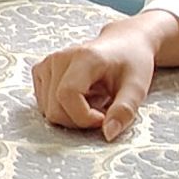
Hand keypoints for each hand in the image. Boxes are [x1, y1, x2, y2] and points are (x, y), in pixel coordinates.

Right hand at [32, 11, 178, 140]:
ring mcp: (47, 63)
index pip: (67, 95)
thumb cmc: (132, 63)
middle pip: (54, 107)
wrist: (122, 44)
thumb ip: (124, 111)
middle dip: (79, 120)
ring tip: (92, 103)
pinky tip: (79, 99)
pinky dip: (62, 109)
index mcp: (83, 58)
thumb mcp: (137, 87)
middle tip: (102, 112)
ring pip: (48, 109)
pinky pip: (44, 103)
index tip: (105, 118)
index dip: (84, 117)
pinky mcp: (41, 70)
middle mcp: (58, 58)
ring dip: (72, 116)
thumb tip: (107, 134)